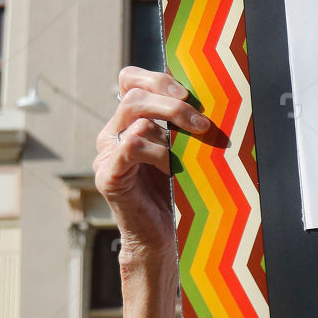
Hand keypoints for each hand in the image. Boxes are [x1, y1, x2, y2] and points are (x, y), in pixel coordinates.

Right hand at [94, 67, 216, 251]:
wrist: (162, 238)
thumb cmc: (177, 194)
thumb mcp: (182, 151)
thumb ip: (182, 126)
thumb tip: (210, 100)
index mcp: (128, 123)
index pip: (130, 81)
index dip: (156, 79)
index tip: (188, 94)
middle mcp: (113, 135)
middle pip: (134, 95)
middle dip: (172, 103)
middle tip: (201, 122)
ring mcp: (107, 155)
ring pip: (134, 117)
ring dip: (171, 127)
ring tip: (194, 145)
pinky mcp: (108, 176)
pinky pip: (130, 146)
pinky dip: (158, 152)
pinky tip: (174, 168)